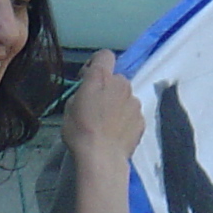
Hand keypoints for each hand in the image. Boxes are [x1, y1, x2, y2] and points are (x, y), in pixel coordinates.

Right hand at [61, 49, 144, 164]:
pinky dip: (126, 119)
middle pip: (116, 79)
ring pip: (126, 96)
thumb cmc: (80, 131)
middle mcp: (122, 84)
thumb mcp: (70, 107)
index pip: (105, 55)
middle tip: (97, 107)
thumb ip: (83, 92)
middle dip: (108, 88)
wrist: (102, 157)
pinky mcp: (142, 118)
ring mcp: (135, 102)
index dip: (97, 64)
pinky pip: (132, 113)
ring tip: (107, 124)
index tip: (89, 78)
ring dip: (118, 104)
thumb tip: (89, 92)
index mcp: (101, 78)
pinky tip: (116, 133)